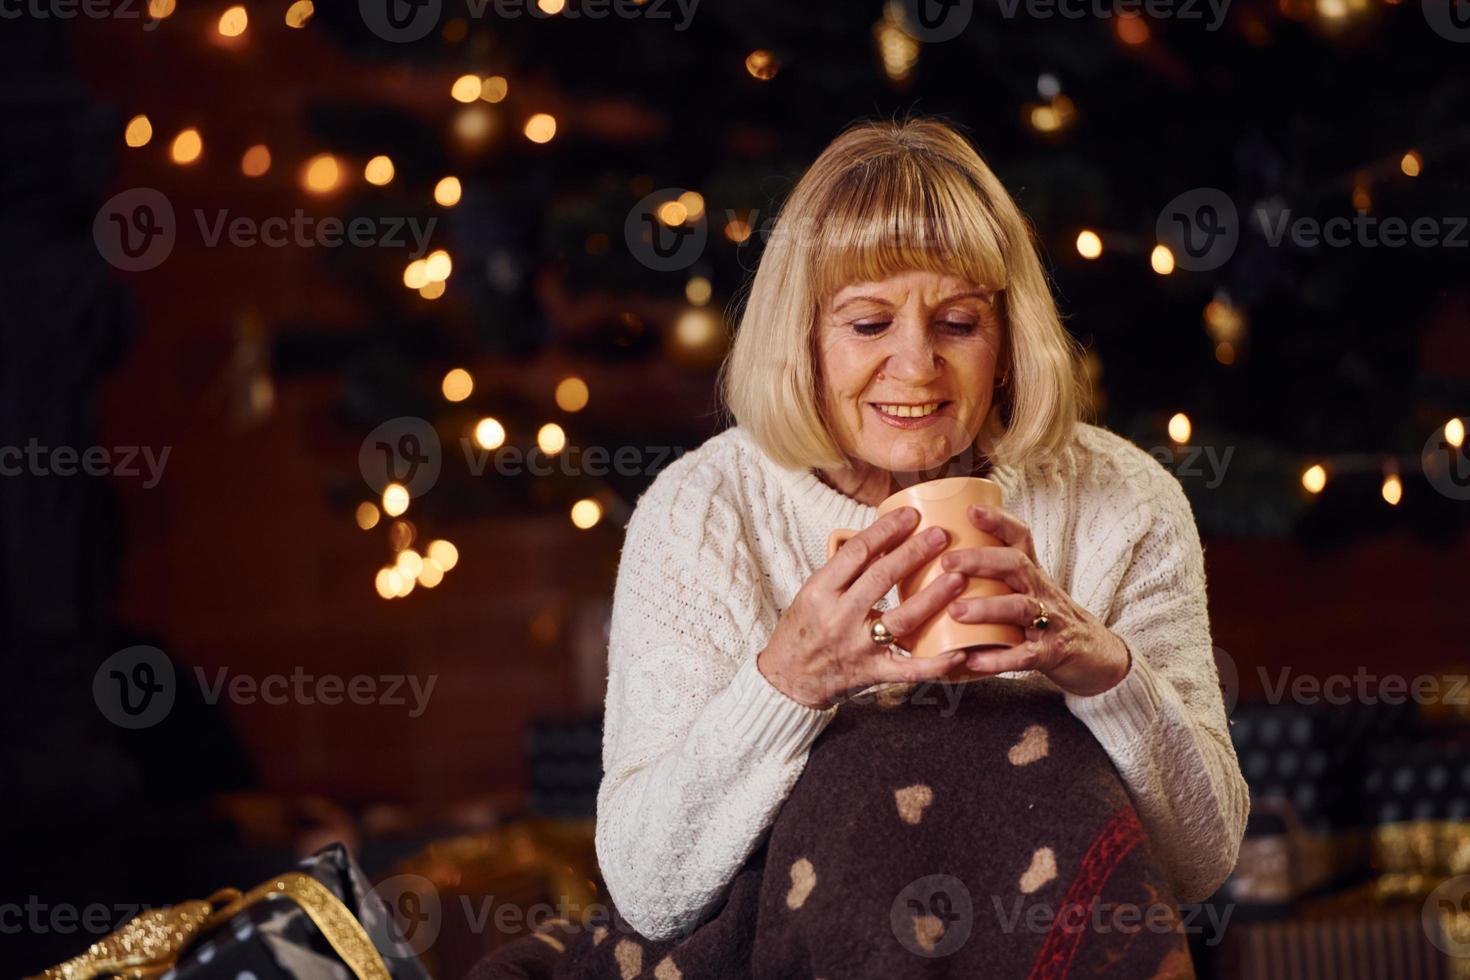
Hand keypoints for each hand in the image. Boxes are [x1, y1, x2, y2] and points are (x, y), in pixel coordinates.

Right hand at [757, 506, 971, 709]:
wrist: (789, 678)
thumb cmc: (803, 629)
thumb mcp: (812, 592)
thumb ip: (845, 569)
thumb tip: (882, 537)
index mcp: (821, 591)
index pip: (857, 552)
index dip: (886, 530)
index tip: (909, 515)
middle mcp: (838, 617)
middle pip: (882, 578)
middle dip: (914, 552)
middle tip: (941, 535)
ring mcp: (858, 647)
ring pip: (901, 619)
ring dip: (933, 597)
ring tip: (958, 578)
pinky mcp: (873, 673)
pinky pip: (909, 668)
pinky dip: (936, 662)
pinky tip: (960, 649)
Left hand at [938, 503, 1131, 697]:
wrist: (1095, 654)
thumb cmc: (1046, 618)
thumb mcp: (1026, 590)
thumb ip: (993, 578)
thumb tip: (934, 567)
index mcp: (1031, 573)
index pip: (1020, 537)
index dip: (998, 521)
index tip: (970, 510)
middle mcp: (1041, 590)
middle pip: (1016, 565)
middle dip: (981, 560)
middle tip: (947, 562)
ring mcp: (1049, 621)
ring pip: (1020, 607)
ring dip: (986, 608)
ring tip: (955, 611)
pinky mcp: (1051, 653)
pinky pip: (1025, 655)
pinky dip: (999, 658)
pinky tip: (972, 660)